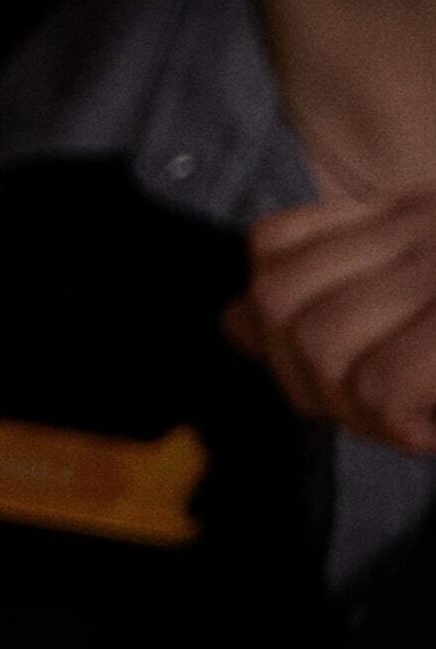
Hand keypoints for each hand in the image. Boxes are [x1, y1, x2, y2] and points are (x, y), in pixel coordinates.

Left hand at [234, 186, 435, 451]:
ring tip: (414, 424)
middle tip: (380, 414)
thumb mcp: (422, 303)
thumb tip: (233, 319)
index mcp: (409, 217)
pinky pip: (385, 381)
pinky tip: (434, 431)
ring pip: (321, 345)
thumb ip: (325, 302)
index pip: (272, 246)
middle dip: (305, 380)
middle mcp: (426, 224)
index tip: (337, 375)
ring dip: (355, 410)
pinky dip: (398, 424)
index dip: (275, 324)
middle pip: (277, 300)